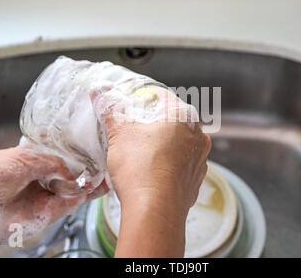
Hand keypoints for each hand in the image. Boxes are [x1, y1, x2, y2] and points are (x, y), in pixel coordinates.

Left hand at [0, 146, 104, 256]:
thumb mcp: (24, 159)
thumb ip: (52, 162)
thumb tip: (70, 172)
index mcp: (31, 161)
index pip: (59, 156)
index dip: (74, 154)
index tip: (89, 150)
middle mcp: (39, 179)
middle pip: (69, 173)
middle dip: (86, 169)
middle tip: (100, 162)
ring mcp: (44, 196)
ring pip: (74, 189)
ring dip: (89, 183)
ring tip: (103, 175)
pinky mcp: (47, 213)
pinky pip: (71, 204)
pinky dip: (83, 196)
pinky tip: (92, 187)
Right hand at [90, 86, 211, 256]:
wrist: (154, 211)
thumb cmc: (140, 168)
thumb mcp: (119, 132)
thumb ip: (111, 108)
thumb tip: (101, 91)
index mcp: (182, 116)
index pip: (161, 96)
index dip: (142, 97)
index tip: (130, 104)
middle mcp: (197, 135)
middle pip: (173, 119)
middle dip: (153, 122)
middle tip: (133, 129)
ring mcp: (199, 159)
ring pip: (179, 143)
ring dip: (163, 144)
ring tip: (142, 153)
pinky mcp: (195, 180)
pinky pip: (181, 165)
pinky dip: (169, 165)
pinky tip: (152, 172)